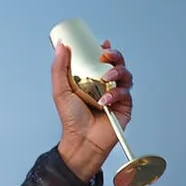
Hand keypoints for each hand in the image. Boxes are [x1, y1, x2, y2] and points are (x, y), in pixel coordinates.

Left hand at [52, 37, 133, 181]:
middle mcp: (105, 85)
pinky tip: (104, 101)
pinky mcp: (125, 105)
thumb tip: (60, 46)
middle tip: (105, 56)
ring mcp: (116, 94)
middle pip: (116, 62)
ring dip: (116, 72)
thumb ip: (59, 68)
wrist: (82, 141)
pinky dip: (115, 94)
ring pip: (125, 74)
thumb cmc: (71, 119)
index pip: (101, 59)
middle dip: (114, 55)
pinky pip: (125, 92)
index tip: (101, 44)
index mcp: (91, 79)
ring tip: (105, 79)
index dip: (104, 49)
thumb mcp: (60, 91)